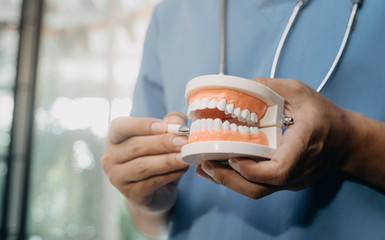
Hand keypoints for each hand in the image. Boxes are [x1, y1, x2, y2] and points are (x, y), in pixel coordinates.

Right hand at [102, 112, 188, 212]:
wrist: (156, 194)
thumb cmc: (157, 159)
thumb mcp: (164, 139)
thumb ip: (170, 125)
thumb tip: (176, 121)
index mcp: (115, 138)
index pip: (120, 127)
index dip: (142, 125)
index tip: (164, 126)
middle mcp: (111, 157)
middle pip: (134, 146)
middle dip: (162, 143)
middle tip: (183, 141)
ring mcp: (118, 178)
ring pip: (142, 166)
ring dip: (166, 160)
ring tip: (185, 156)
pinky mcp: (131, 194)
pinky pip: (150, 183)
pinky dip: (168, 175)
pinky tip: (182, 169)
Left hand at [197, 77, 351, 198]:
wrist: (345, 140)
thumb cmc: (324, 116)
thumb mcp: (300, 92)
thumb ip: (271, 87)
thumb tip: (240, 87)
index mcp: (303, 147)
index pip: (277, 171)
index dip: (252, 169)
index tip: (232, 156)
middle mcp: (296, 171)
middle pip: (259, 188)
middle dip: (228, 179)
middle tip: (204, 164)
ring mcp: (290, 181)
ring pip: (256, 191)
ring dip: (228, 182)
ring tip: (204, 168)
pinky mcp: (284, 182)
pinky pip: (258, 186)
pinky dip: (237, 179)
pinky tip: (219, 170)